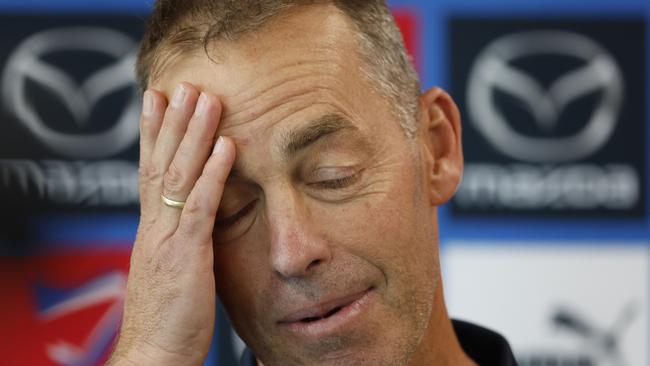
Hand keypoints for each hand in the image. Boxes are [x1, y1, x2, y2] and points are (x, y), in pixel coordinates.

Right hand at [108, 83, 235, 365]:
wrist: (153, 356)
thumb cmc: (169, 318)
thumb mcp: (172, 270)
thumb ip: (181, 241)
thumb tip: (196, 223)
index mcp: (152, 230)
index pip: (151, 171)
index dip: (155, 135)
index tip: (158, 101)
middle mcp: (154, 226)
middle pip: (161, 163)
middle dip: (173, 121)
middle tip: (183, 84)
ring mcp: (167, 238)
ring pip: (179, 174)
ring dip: (194, 134)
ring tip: (207, 98)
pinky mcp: (185, 256)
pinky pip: (199, 206)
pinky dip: (212, 174)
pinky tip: (227, 146)